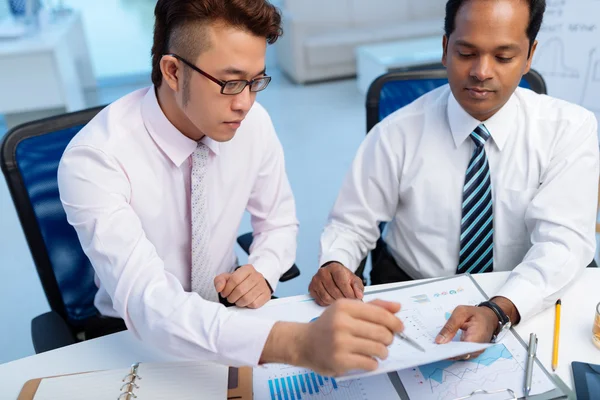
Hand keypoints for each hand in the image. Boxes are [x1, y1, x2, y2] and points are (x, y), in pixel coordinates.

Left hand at [214, 264, 270, 308]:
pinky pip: (254, 304)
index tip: (224, 293)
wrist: (255, 284)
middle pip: (240, 290)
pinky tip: (245, 302)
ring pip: (247, 298)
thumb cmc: (239, 282)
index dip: (227, 289)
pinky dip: (247, 305)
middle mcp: (257, 275)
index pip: (234, 279)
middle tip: (230, 298)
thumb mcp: (228, 278)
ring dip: (238, 302)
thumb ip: (220, 280)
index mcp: (247, 268)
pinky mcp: (266, 295)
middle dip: (232, 297)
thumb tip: (219, 288)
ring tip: (237, 300)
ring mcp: (263, 286)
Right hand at [260, 299, 403, 375]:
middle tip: (385, 340)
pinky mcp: (340, 360)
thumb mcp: (347, 309)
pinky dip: (373, 363)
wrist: (304, 343)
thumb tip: (397, 307)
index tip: (399, 327)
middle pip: (382, 332)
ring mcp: (340, 342)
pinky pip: (369, 363)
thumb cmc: (328, 326)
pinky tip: (368, 359)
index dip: (394, 321)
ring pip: (378, 349)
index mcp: (345, 307)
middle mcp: (341, 323)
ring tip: (378, 351)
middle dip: (389, 338)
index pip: (380, 313)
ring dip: (383, 352)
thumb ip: (373, 307)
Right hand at [309, 262, 363, 305]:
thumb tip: (359, 296)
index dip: (349, 293)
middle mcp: (323, 272)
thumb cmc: (344, 278)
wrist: (332, 274)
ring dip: (335, 302)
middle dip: (342, 298)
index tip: (354, 298)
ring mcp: (315, 280)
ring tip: (340, 300)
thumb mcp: (354, 280)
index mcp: (334, 267)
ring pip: (326, 297)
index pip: (341, 282)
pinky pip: (320, 300)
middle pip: (333, 291)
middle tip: (347, 301)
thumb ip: (358, 287)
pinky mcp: (311, 288)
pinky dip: (327, 303)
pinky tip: (332, 299)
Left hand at [435, 305, 497, 359]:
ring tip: (434, 348)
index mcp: (477, 337)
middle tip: (431, 348)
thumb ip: (450, 326)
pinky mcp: (472, 352)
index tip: (436, 349)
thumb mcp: (461, 313)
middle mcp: (477, 349)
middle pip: (459, 355)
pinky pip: (460, 354)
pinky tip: (442, 347)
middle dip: (445, 353)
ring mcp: (475, 352)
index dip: (447, 352)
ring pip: (459, 356)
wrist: (489, 317)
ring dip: (447, 353)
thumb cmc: (476, 314)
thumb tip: (439, 341)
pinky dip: (451, 351)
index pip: (461, 351)